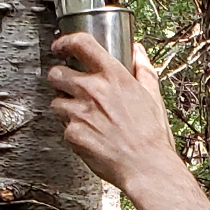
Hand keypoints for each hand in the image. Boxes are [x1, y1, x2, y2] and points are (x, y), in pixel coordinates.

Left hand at [48, 34, 175, 193]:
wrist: (146, 167)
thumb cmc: (151, 135)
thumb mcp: (153, 95)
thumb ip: (142, 69)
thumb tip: (137, 51)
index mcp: (113, 76)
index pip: (81, 44)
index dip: (66, 41)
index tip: (61, 46)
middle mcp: (92, 90)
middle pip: (57, 73)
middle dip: (60, 78)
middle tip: (68, 86)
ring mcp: (79, 112)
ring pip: (55, 101)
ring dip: (65, 106)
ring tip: (83, 116)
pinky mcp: (71, 133)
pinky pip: (63, 126)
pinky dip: (72, 129)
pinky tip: (89, 134)